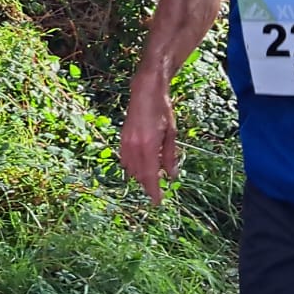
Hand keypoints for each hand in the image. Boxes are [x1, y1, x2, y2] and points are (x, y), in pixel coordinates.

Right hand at [119, 79, 177, 206]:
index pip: (150, 175)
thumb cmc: (162, 109)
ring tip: (150, 180)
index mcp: (149, 145)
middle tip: (157, 192)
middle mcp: (134, 147)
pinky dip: (132, 167)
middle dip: (147, 185)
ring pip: (131, 169)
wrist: (145, 92)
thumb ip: (170, 155)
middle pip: (140, 175)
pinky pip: (125, 160)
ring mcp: (126, 143)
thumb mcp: (171, 132)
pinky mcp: (121, 139)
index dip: (153, 190)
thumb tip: (172, 175)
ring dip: (140, 177)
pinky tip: (140, 168)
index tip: (158, 201)